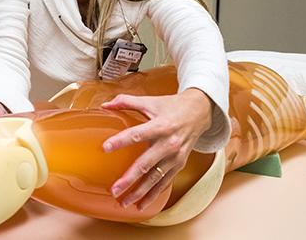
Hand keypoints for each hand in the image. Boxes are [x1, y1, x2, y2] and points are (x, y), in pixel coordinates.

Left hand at [101, 88, 212, 209]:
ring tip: (124, 202)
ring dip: (140, 192)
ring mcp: (175, 157)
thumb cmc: (172, 106)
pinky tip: (142, 205)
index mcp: (160, 126)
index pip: (137, 134)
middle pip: (146, 163)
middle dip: (129, 179)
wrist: (200, 112)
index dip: (121, 141)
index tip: (105, 148)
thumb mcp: (150, 101)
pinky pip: (165, 182)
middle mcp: (169, 144)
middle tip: (114, 190)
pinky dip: (154, 195)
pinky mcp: (179, 164)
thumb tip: (105, 104)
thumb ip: (126, 101)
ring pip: (155, 178)